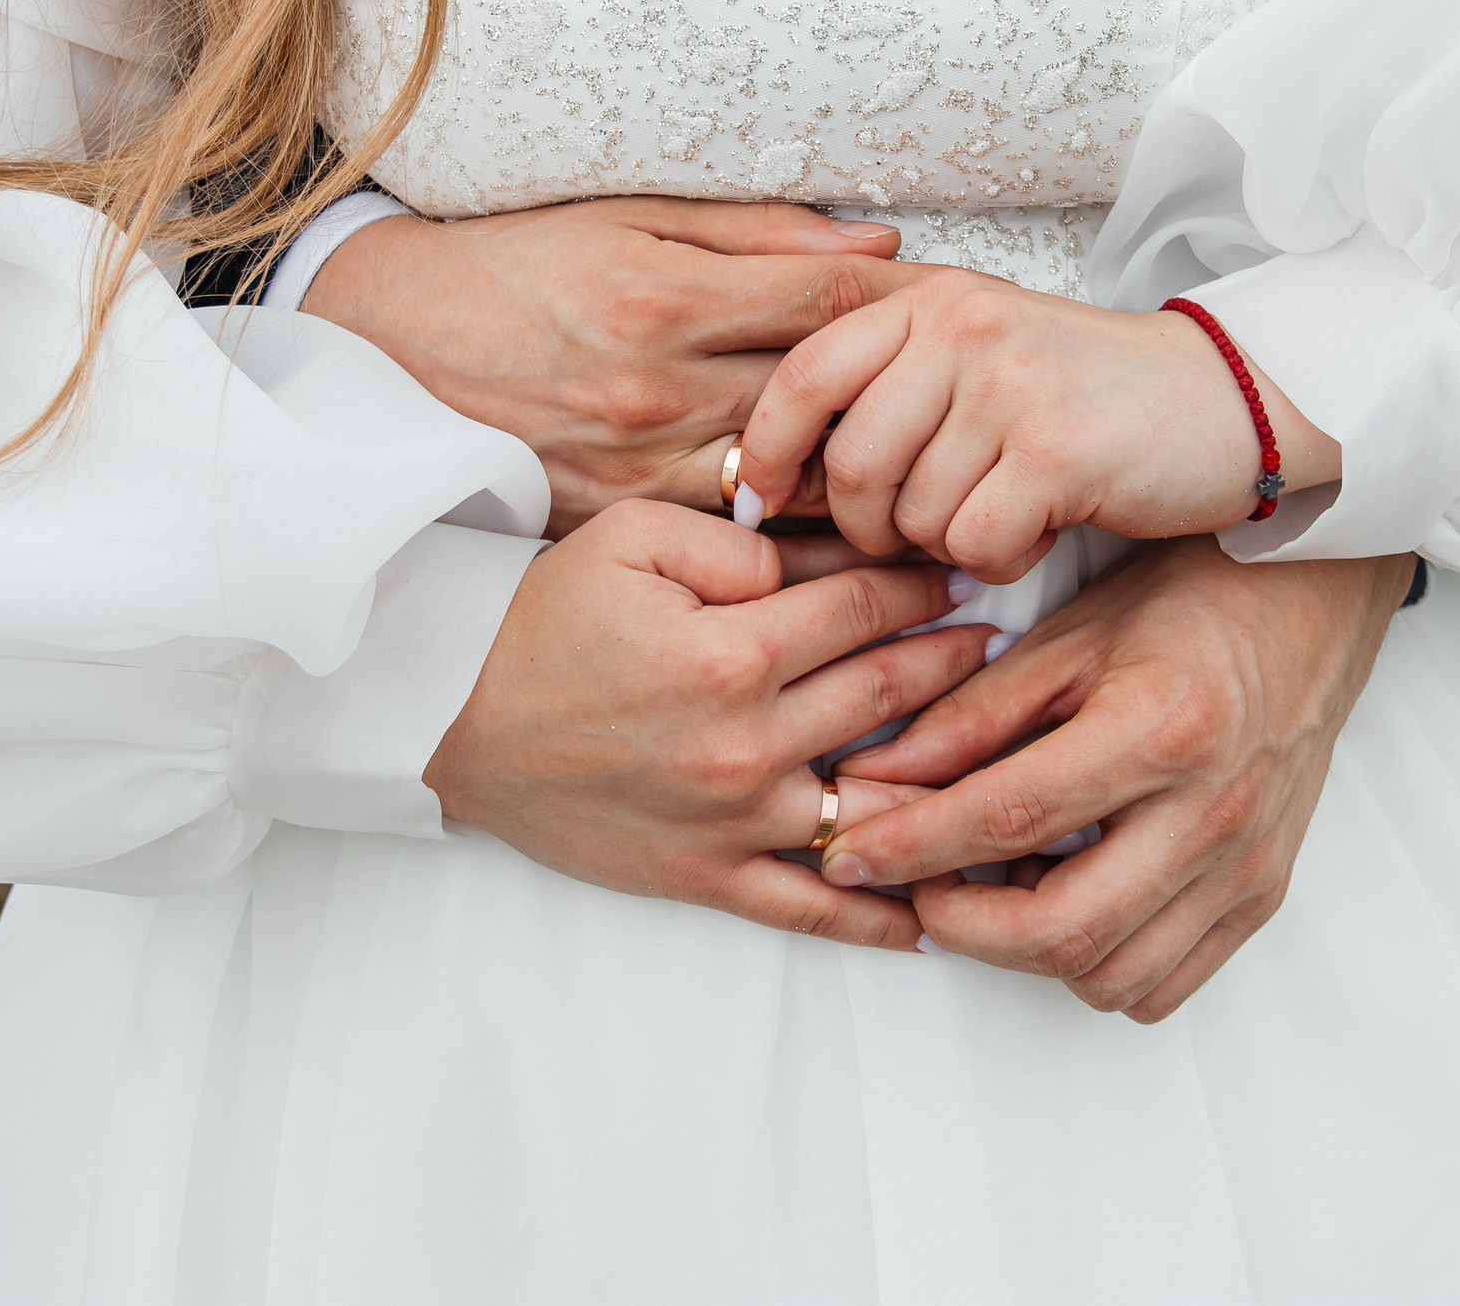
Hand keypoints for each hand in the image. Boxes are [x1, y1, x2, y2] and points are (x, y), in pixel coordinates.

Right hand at [303, 197, 923, 534]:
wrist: (380, 349)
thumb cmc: (510, 269)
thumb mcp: (628, 222)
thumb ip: (758, 237)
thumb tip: (879, 249)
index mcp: (664, 300)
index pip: (827, 313)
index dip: (904, 321)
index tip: (956, 329)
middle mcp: (653, 393)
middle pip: (824, 414)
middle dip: (903, 418)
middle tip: (976, 429)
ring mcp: (629, 469)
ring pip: (785, 496)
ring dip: (860, 499)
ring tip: (934, 505)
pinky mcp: (606, 525)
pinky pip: (723, 549)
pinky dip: (787, 552)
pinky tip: (841, 554)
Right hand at [424, 499, 996, 948]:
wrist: (452, 713)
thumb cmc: (544, 617)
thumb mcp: (633, 538)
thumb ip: (738, 538)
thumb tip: (819, 559)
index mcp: (734, 649)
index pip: (867, 608)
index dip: (925, 585)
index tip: (965, 575)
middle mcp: (748, 741)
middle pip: (891, 699)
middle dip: (959, 667)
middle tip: (1006, 650)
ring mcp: (734, 819)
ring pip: (876, 807)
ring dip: (950, 787)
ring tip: (1007, 766)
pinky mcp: (707, 876)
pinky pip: (811, 908)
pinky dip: (879, 920)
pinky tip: (937, 917)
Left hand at [735, 271, 1337, 583]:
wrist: (1231, 399)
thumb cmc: (1086, 394)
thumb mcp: (976, 355)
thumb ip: (883, 387)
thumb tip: (763, 470)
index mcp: (928, 301)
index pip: (803, 377)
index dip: (771, 452)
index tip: (770, 502)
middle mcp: (962, 329)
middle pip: (850, 464)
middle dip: (870, 523)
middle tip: (921, 528)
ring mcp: (1009, 386)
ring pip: (912, 512)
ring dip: (945, 541)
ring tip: (996, 514)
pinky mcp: (1056, 450)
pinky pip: (974, 542)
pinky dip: (1000, 558)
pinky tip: (1038, 530)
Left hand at [820, 540, 1411, 1017]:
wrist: (1314, 604)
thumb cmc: (1189, 601)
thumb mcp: (1069, 636)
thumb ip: (971, 715)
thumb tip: (876, 775)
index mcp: (1160, 729)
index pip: (1009, 818)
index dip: (912, 846)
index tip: (847, 854)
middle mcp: (1213, 812)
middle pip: (1060, 929)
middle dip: (962, 925)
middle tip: (916, 886)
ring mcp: (1247, 865)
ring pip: (1109, 974)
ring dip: (1027, 949)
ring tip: (994, 885)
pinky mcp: (1264, 894)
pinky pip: (1163, 982)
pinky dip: (1097, 964)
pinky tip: (1067, 899)